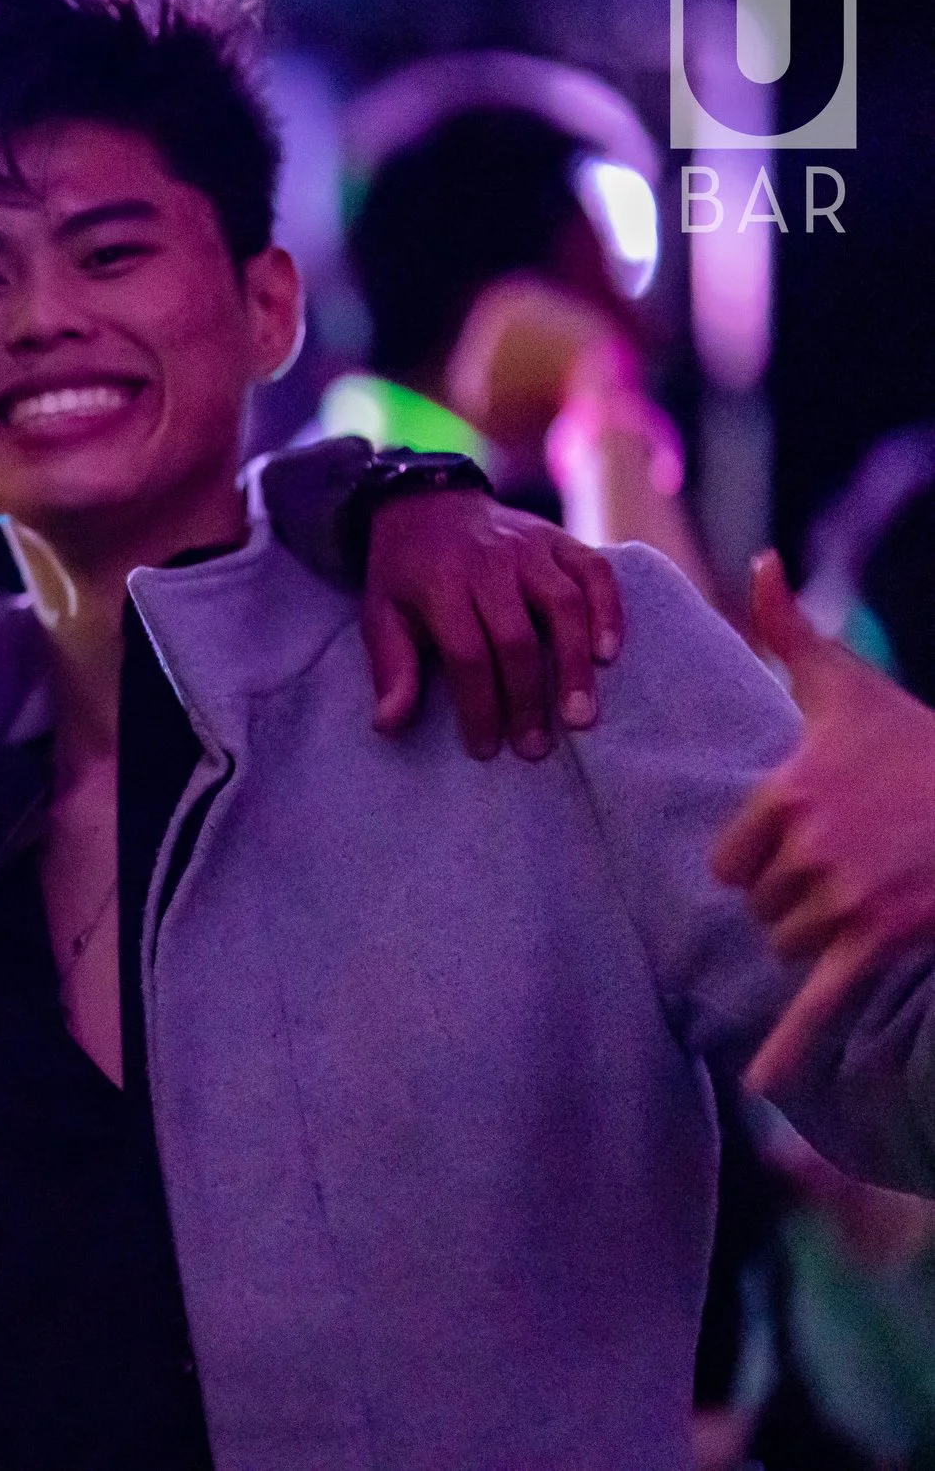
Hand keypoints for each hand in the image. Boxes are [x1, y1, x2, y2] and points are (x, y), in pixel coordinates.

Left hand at [364, 490, 623, 759]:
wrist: (428, 502)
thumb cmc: (406, 572)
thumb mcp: (381, 614)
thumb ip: (391, 668)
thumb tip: (387, 726)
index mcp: (440, 585)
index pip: (467, 654)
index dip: (478, 705)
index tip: (486, 748)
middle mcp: (489, 564)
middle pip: (516, 637)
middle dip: (527, 698)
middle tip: (535, 748)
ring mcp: (529, 548)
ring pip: (563, 605)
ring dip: (575, 664)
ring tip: (580, 717)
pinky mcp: (559, 539)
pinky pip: (594, 572)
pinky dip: (608, 611)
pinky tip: (610, 656)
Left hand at [715, 551, 934, 1090]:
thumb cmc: (920, 747)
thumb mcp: (849, 689)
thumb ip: (789, 631)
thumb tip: (758, 561)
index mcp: (785, 794)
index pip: (730, 862)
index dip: (768, 860)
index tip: (818, 840)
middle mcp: (810, 850)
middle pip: (757, 908)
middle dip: (798, 898)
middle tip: (861, 868)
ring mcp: (848, 902)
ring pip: (788, 946)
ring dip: (821, 937)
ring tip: (880, 895)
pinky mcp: (879, 946)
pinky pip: (820, 1004)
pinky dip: (793, 1049)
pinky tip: (765, 1084)